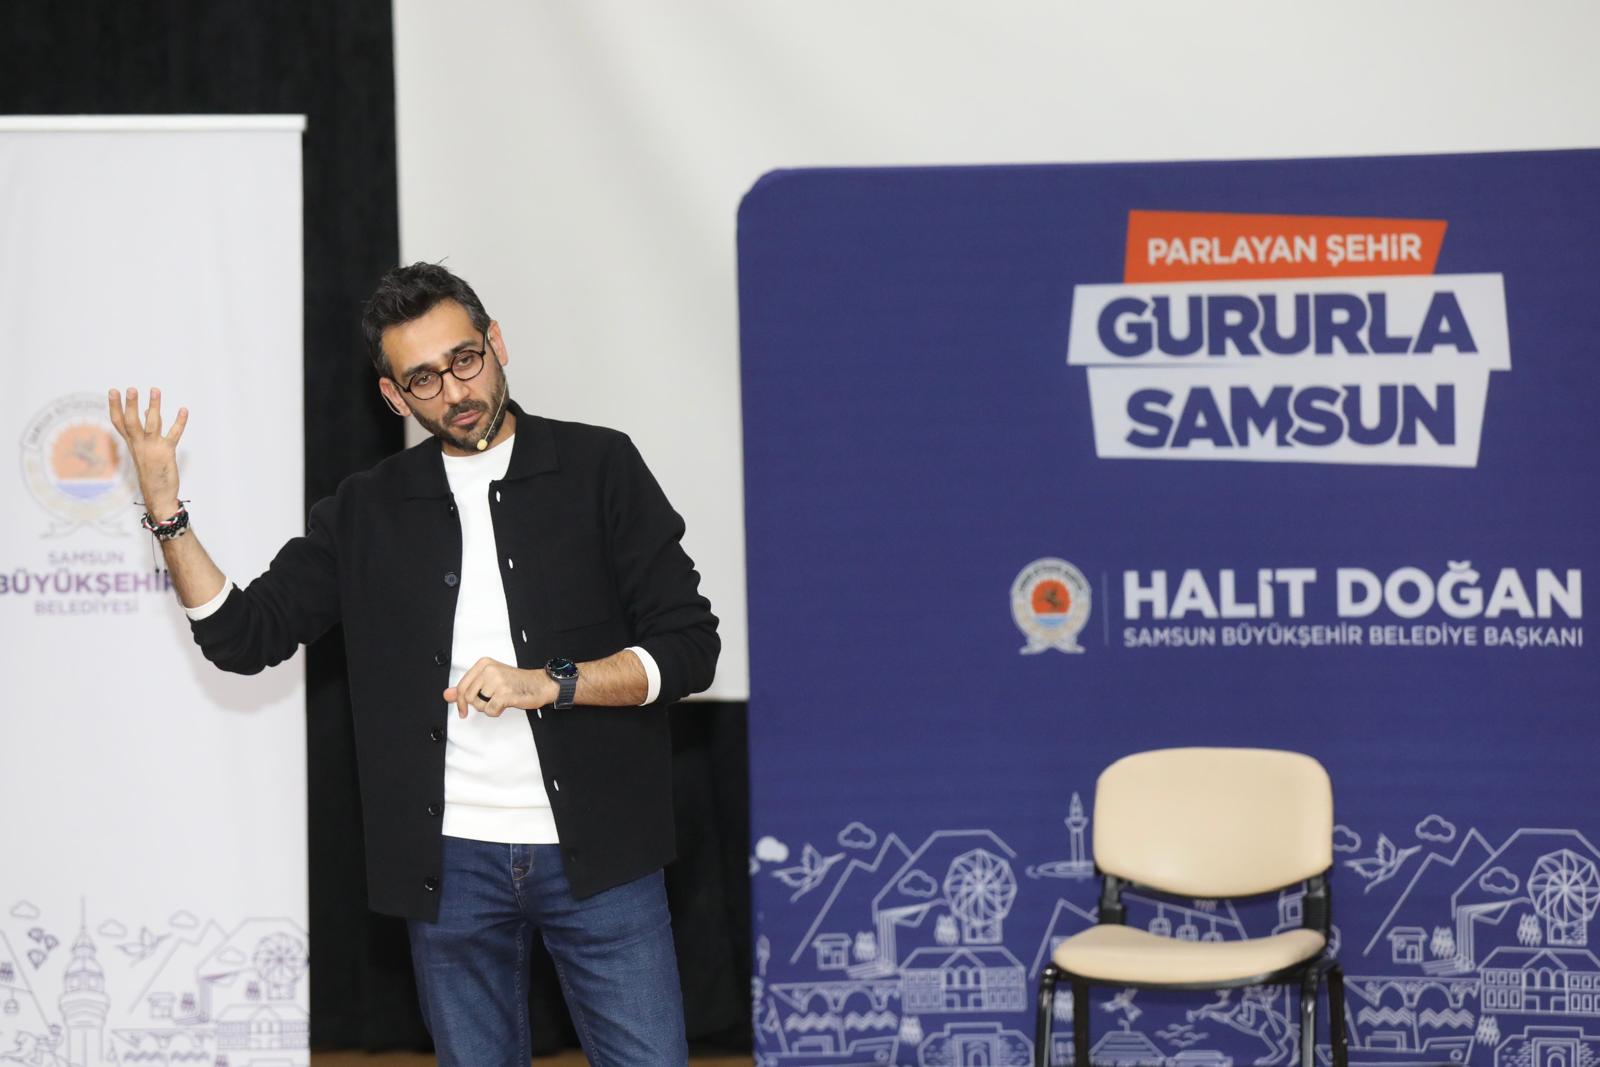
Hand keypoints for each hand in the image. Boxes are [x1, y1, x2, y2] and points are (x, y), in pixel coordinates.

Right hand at [107, 387, 187, 515]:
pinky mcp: (166, 453)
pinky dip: (179, 422)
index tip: (112, 391)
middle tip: (131, 388)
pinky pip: (173, 435)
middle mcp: (139, 445)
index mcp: (132, 444)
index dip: (115, 407)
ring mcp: (152, 449)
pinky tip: (184, 410)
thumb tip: (145, 411)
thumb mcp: (144, 450)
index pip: (119, 423)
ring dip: (154, 407)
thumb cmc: (151, 471)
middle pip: (131, 422)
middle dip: (130, 405)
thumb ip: (145, 430)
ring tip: (155, 390)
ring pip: (151, 424)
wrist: (158, 495)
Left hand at [444, 658, 557, 718]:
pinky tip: (505, 705)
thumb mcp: (488, 681)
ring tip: (500, 700)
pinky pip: (490, 710)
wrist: (539, 684)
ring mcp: (498, 680)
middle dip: (479, 704)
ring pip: (480, 705)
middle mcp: (489, 669)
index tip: (462, 711)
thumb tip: (447, 694)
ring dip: (489, 708)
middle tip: (491, 701)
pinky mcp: (506, 693)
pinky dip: (496, 711)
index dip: (460, 701)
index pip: (462, 686)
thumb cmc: (515, 683)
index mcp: (484, 664)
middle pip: (469, 697)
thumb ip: (467, 688)